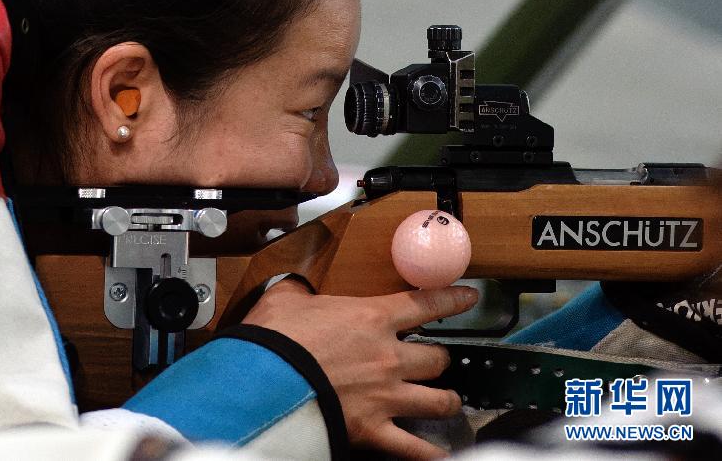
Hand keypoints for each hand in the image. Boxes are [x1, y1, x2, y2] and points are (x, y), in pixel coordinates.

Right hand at [243, 279, 477, 458]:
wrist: (262, 383)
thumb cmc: (274, 340)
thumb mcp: (286, 299)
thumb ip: (300, 290)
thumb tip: (296, 285)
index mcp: (371, 318)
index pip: (426, 304)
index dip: (453, 299)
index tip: (468, 298)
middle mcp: (388, 357)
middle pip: (437, 358)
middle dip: (439, 359)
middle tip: (434, 360)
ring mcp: (385, 396)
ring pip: (438, 401)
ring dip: (445, 400)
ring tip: (447, 400)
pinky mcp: (373, 430)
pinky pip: (414, 449)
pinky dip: (430, 453)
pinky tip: (441, 453)